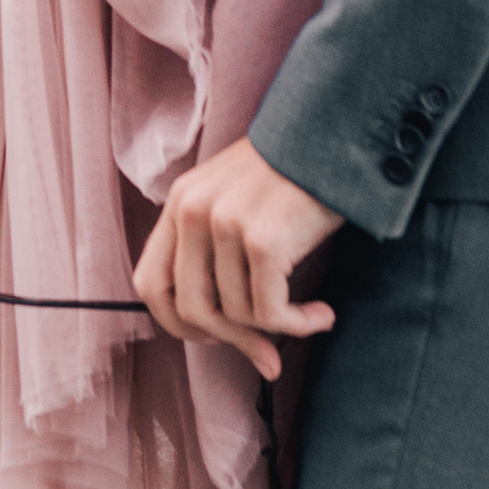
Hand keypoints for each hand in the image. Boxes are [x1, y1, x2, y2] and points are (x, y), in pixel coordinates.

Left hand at [134, 138, 342, 379]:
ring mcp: (226, 224)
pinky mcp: (262, 241)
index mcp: (180, 202)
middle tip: (263, 350)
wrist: (338, 138)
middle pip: (190, 308)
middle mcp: (193, 211)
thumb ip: (214, 251)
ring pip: (235, 315)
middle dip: (229, 339)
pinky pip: (271, 313)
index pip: (150, 283)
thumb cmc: (292, 177)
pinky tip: (322, 315)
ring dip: (275, 329)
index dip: (176, 322)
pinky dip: (299, 324)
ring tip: (307, 315)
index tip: (212, 336)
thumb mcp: (236, 201)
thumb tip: (221, 334)